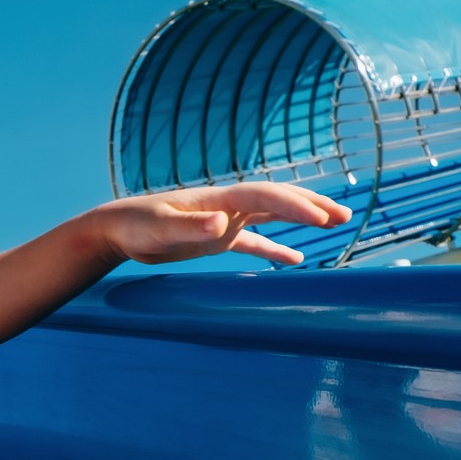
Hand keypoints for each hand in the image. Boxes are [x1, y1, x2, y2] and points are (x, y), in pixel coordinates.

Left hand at [91, 183, 351, 266]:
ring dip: (301, 219)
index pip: (266, 198)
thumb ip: (191, 226)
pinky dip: (274, 249)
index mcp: (219, 200)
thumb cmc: (136, 226)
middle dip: (310, 206)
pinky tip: (294, 261)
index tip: (322, 219)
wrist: (117, 229)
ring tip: (335, 224)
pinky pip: (253, 241)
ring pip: (272, 216)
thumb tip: (222, 222)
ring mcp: (224, 221)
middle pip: (278, 200)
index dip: (295, 205)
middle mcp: (227, 206)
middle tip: (343, 215)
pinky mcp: (215, 239)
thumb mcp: (161, 228)